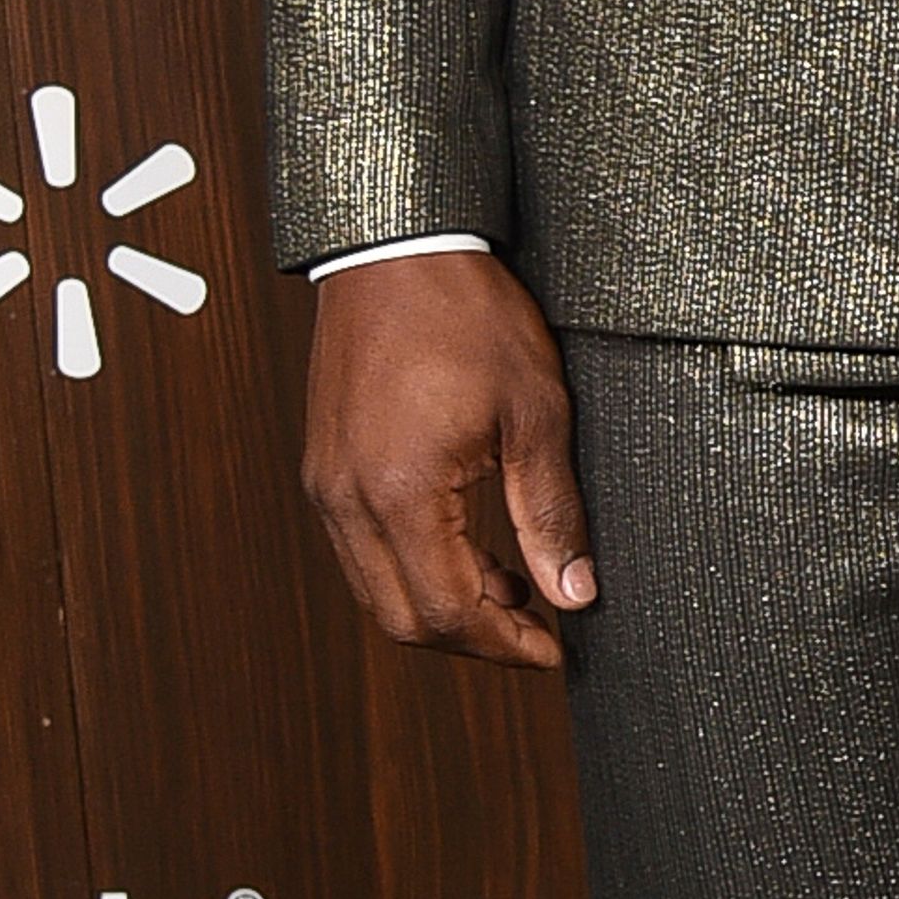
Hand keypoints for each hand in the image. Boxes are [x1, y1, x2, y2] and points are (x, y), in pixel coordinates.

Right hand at [302, 252, 596, 670]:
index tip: (553, 649)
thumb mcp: (536, 411)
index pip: (447, 612)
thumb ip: (551, 510)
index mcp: (400, 491)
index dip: (504, 646)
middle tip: (537, 631)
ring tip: (515, 587)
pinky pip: (363, 551)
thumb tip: (574, 591)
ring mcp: (327, 486)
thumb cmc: (466, 313)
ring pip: (378, 592)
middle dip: (474, 640)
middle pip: (402, 620)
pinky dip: (415, 568)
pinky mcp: (325, 469)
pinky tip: (470, 549)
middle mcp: (347, 500)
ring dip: (445, 605)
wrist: (395, 249)